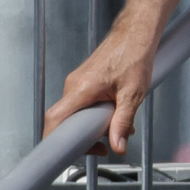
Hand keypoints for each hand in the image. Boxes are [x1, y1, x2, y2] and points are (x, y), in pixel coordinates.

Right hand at [43, 21, 157, 156]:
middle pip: (65, 121)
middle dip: (84, 137)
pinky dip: (96, 114)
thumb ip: (123, 123)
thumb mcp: (132, 95)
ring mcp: (76, 83)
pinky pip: (82, 104)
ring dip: (94, 126)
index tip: (62, 155)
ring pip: (76, 113)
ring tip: (117, 128)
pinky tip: (114, 115)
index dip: (53, 140)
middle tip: (104, 146)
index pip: (55, 119)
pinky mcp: (83, 82)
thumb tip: (118, 146)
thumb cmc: (134, 56)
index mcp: (81, 88)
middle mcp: (73, 85)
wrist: (136, 35)